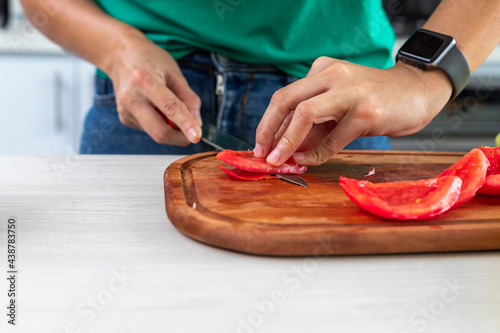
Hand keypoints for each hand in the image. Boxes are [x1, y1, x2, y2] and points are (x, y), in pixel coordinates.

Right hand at [108, 34, 201, 145]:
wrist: (121, 56)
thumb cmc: (150, 61)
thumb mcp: (175, 73)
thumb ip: (189, 98)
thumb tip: (197, 122)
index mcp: (145, 80)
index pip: (170, 107)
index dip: (186, 123)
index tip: (197, 136)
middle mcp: (131, 97)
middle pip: (160, 132)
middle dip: (181, 138)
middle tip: (194, 132)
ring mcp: (125, 110)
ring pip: (156, 133)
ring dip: (170, 129)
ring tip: (167, 106)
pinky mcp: (124, 118)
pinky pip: (149, 129)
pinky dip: (160, 123)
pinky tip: (155, 107)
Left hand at [254, 57, 452, 165]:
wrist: (418, 91)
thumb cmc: (375, 101)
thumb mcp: (339, 108)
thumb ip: (314, 126)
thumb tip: (286, 150)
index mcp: (322, 70)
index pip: (284, 97)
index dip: (267, 123)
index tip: (260, 146)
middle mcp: (332, 75)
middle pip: (285, 100)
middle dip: (267, 129)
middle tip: (261, 154)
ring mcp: (350, 91)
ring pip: (305, 114)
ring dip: (287, 142)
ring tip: (278, 161)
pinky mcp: (366, 110)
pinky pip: (332, 137)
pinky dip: (316, 153)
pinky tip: (308, 160)